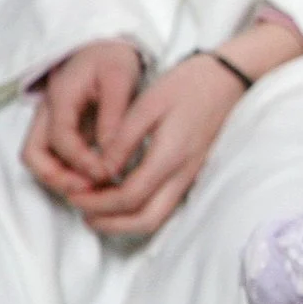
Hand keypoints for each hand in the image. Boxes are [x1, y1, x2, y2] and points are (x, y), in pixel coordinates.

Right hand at [23, 40, 143, 198]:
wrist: (104, 44)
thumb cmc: (113, 57)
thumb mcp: (121, 78)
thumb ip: (114, 114)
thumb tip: (110, 152)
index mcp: (61, 97)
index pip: (59, 138)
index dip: (79, 160)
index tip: (104, 173)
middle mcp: (47, 112)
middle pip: (32, 154)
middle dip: (55, 177)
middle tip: (88, 191)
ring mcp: (50, 122)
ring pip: (39, 158)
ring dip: (60, 177)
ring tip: (92, 189)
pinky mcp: (60, 129)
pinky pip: (54, 156)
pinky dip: (68, 171)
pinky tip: (94, 178)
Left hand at [63, 54, 250, 236]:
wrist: (227, 80)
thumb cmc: (186, 86)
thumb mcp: (147, 105)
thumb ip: (122, 141)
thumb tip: (99, 171)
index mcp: (170, 156)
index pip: (130, 197)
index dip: (98, 203)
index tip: (75, 194)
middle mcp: (182, 174)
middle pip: (145, 221)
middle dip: (110, 223)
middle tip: (82, 210)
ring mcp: (189, 177)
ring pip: (156, 218)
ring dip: (123, 221)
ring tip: (95, 208)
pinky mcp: (190, 174)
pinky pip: (163, 206)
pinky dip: (137, 210)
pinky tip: (118, 195)